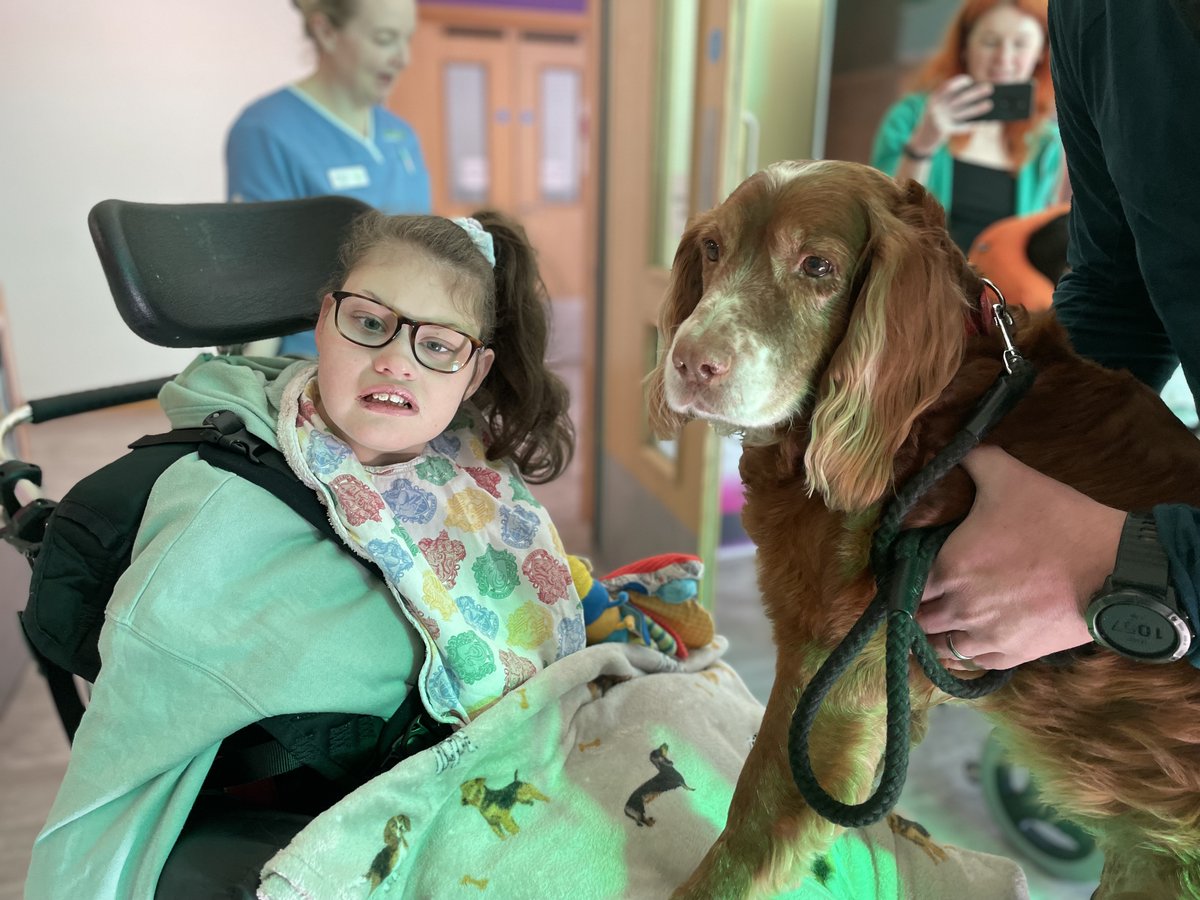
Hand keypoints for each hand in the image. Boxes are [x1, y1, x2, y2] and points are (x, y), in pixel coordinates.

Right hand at [907, 75, 995, 156]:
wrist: (920, 142)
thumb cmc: (932, 122)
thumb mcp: (937, 108)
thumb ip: (949, 101)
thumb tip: (972, 95)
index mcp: (933, 99)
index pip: (947, 87)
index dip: (959, 82)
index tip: (970, 80)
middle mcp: (935, 108)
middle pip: (959, 98)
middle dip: (975, 93)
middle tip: (989, 88)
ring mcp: (938, 120)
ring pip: (963, 112)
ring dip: (977, 108)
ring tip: (990, 104)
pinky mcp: (943, 130)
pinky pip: (961, 126)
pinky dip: (973, 124)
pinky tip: (983, 122)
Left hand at [916, 446, 1126, 669]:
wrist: (1112, 568)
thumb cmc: (1057, 521)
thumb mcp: (1011, 477)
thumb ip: (975, 460)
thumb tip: (955, 446)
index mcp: (948, 568)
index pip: (904, 584)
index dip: (903, 578)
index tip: (908, 572)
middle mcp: (960, 608)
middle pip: (919, 619)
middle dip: (918, 608)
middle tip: (926, 596)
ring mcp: (987, 636)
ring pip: (942, 647)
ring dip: (937, 635)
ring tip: (943, 621)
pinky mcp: (1014, 654)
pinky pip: (975, 662)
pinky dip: (966, 654)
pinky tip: (968, 641)